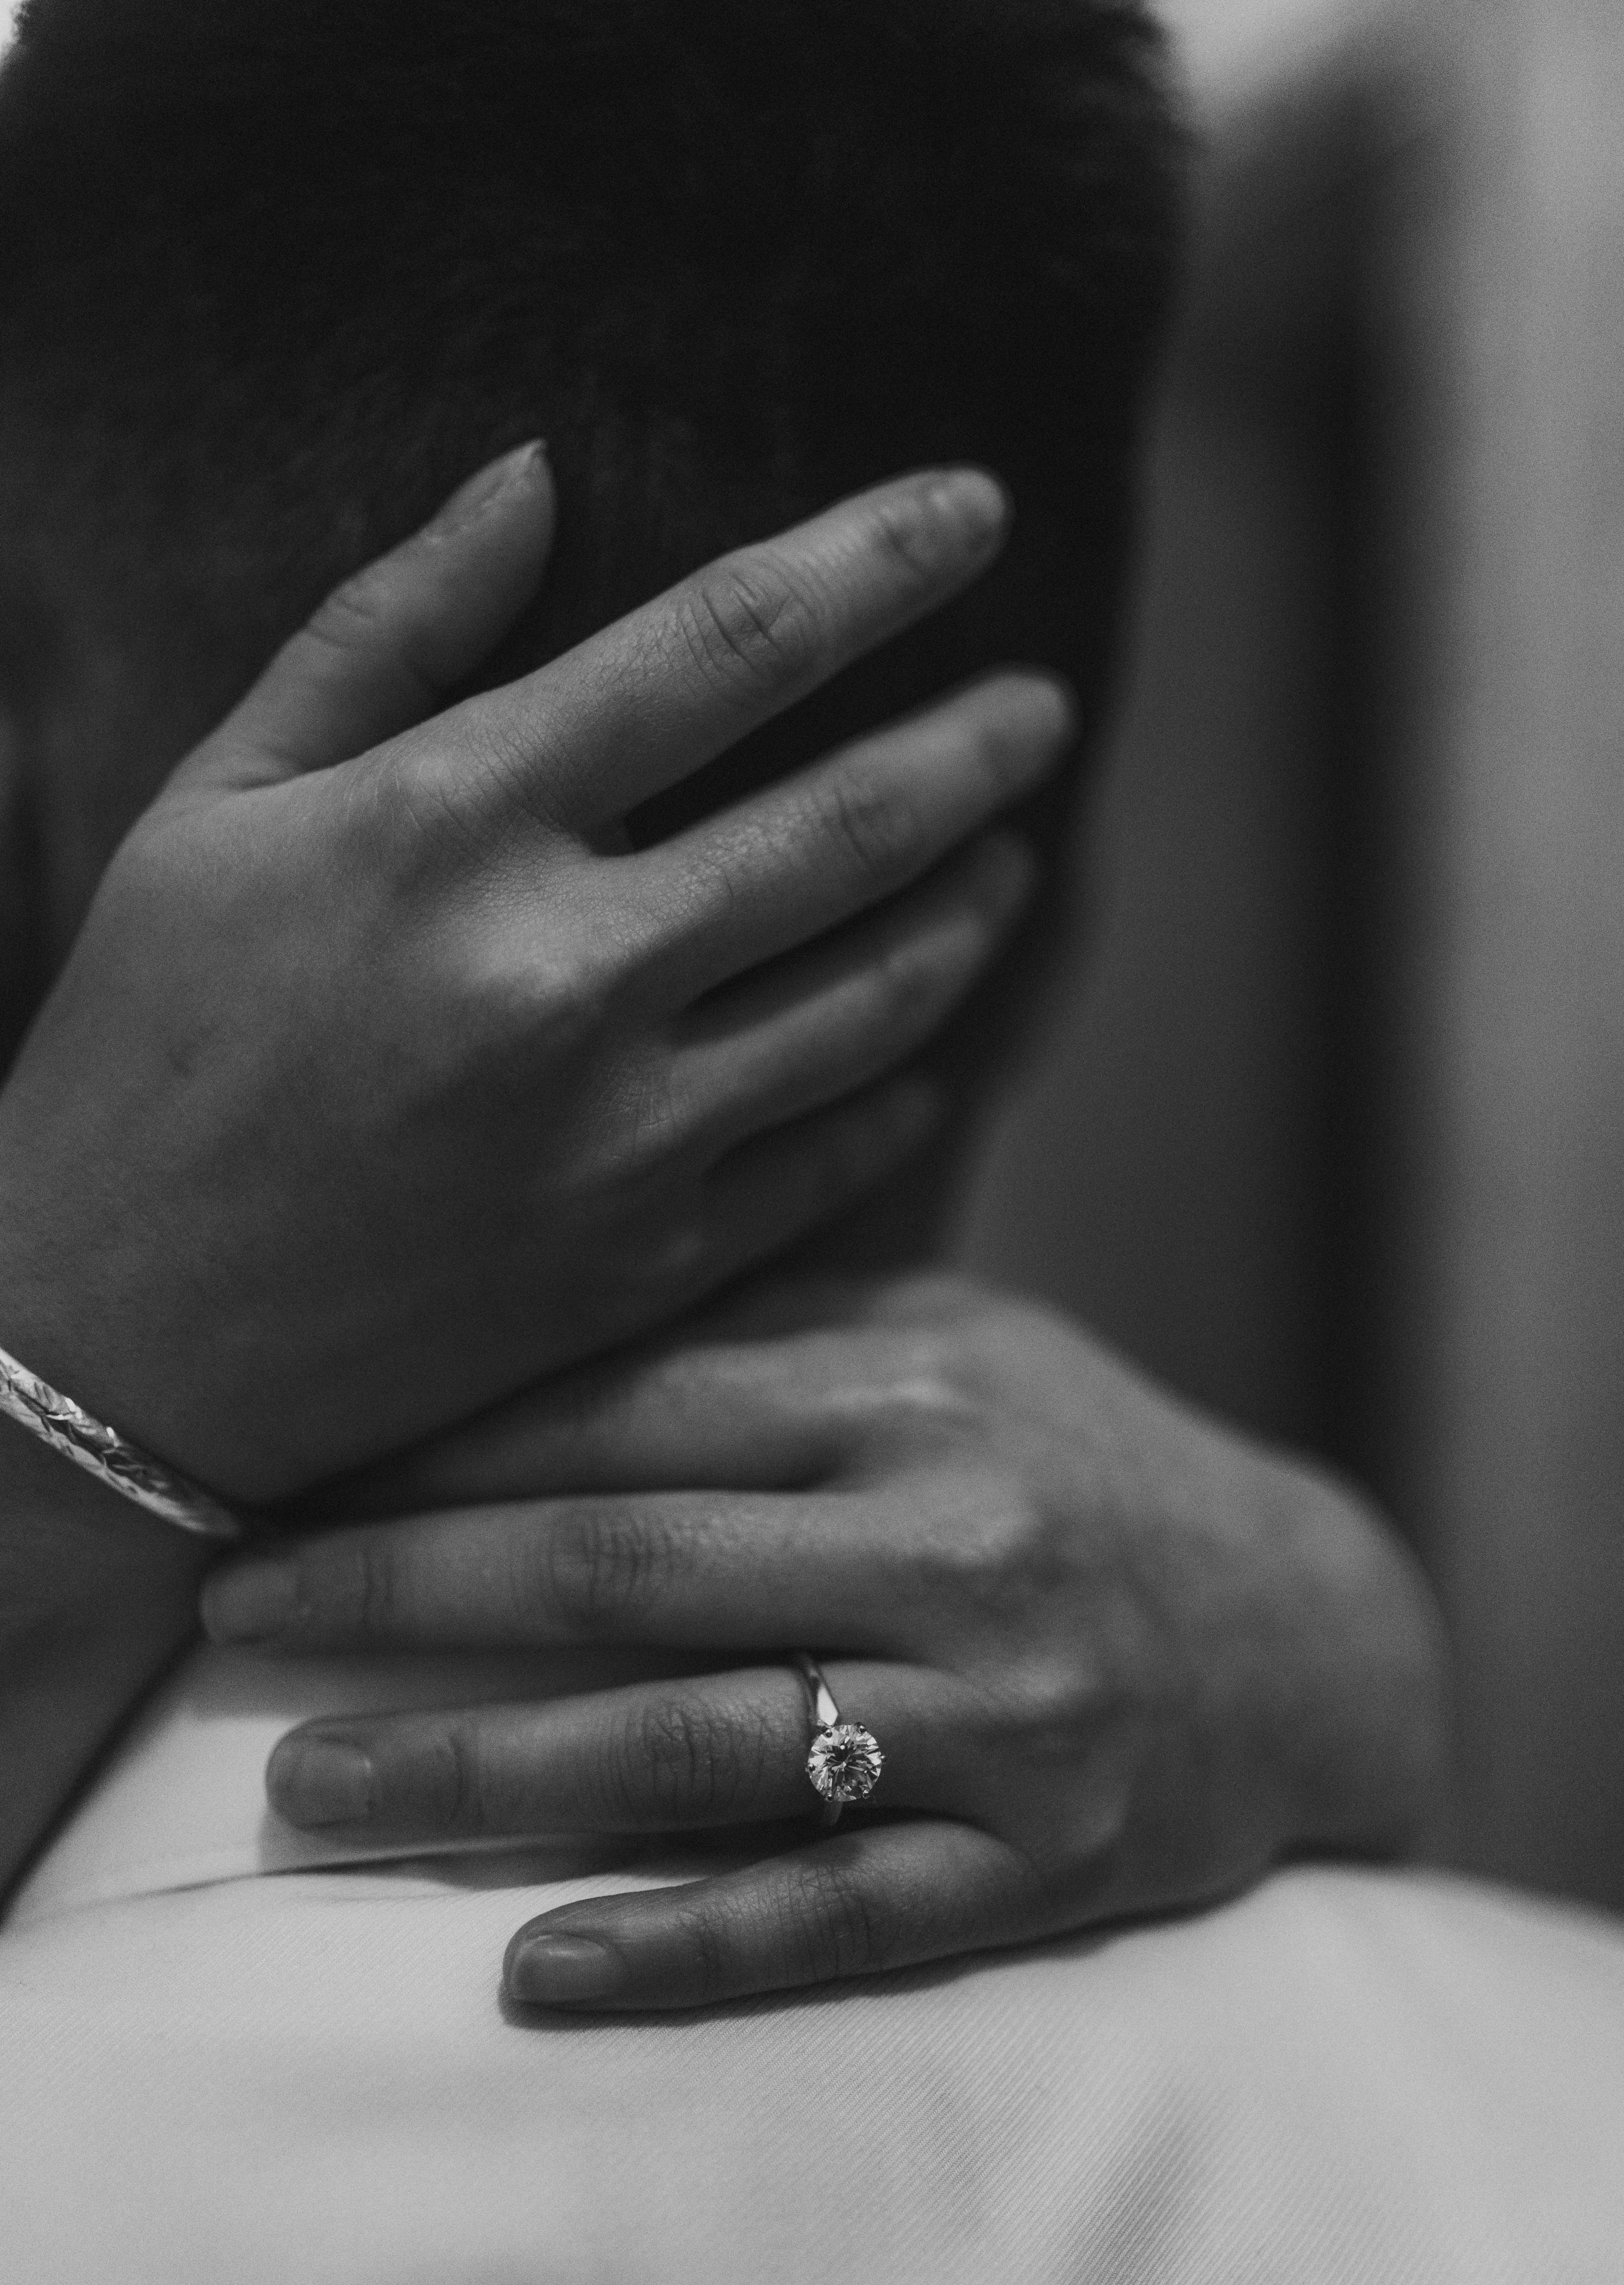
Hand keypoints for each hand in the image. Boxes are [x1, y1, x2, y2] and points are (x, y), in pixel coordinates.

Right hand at [0, 457, 1069, 1499]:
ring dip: (972, 906)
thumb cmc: (146, 1042)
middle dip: (980, 743)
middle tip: (1045, 706)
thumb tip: (532, 471)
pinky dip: (905, 1083)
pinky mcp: (643, 1260)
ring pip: (880, 990)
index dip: (879, 559)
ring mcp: (618, 1131)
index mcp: (452, 821)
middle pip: (853, 818)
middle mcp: (561, 969)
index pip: (729, 641)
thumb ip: (386, 627)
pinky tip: (930, 1040)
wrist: (107, 1345)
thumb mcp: (221, 801)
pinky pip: (835, 1150)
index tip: (974, 511)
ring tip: (1012, 855)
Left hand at [203, 1275, 1450, 2006]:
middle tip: (238, 1614)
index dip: (439, 1455)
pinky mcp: (1045, 1860)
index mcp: (911, 1389)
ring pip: (695, 1749)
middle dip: (404, 1597)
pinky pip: (836, 1916)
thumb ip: (769, 1337)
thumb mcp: (954, 1342)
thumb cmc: (1079, 1456)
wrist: (1301, 1621)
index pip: (625, 1416)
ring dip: (482, 1777)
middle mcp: (952, 1538)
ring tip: (312, 1790)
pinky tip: (533, 1965)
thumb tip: (538, 1339)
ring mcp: (1003, 1713)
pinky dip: (679, 1945)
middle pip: (623, 1571)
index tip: (289, 1481)